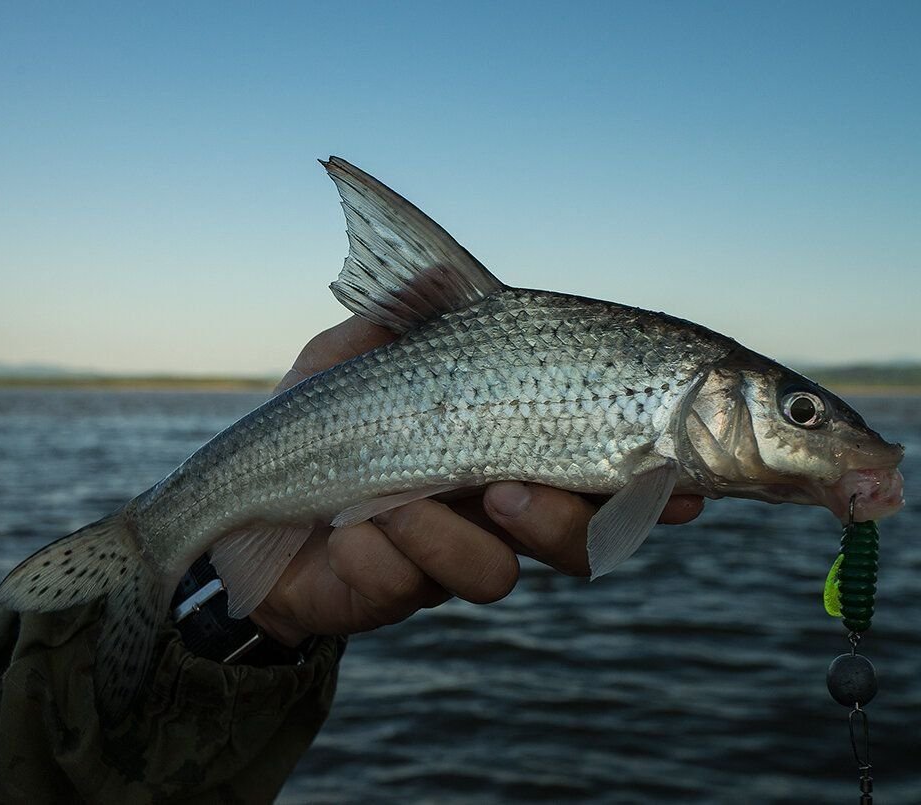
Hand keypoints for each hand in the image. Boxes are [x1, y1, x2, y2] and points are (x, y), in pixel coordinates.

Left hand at [250, 317, 704, 645]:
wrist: (234, 505)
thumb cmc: (310, 420)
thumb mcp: (352, 350)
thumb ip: (406, 311)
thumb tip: (448, 274)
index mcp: (508, 448)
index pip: (601, 466)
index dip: (655, 481)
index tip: (686, 485)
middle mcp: (495, 510)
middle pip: (583, 537)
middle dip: (565, 520)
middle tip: (509, 489)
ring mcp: (452, 556)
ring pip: (510, 571)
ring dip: (456, 534)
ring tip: (398, 500)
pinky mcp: (399, 596)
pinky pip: (418, 584)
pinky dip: (385, 551)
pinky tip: (346, 526)